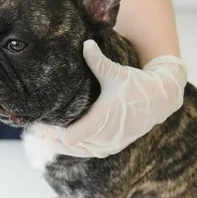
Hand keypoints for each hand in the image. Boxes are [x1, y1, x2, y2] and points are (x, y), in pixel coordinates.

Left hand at [33, 40, 187, 157]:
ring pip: (80, 152)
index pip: (69, 136)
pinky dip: (77, 150)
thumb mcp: (116, 73)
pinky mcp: (115, 147)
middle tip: (35, 131)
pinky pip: (90, 153)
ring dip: (63, 147)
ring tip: (46, 138)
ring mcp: (111, 144)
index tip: (38, 124)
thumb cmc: (137, 84)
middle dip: (52, 139)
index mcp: (102, 122)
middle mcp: (106, 137)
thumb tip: (85, 43)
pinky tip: (65, 144)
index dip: (51, 133)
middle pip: (70, 147)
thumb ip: (98, 61)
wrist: (161, 99)